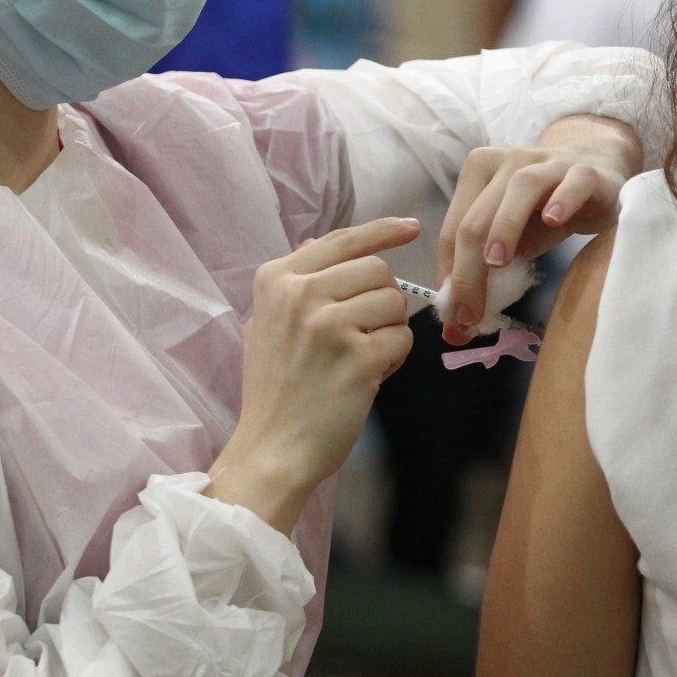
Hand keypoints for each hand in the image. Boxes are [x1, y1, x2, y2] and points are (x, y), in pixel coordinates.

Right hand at [208, 217, 419, 529]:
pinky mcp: (359, 357)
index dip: (383, 230)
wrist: (271, 448)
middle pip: (377, 270)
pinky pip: (402, 340)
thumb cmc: (275, 390)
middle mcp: (301, 294)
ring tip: (359, 359)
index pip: (342, 240)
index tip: (409, 228)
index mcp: (277, 279)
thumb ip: (296, 283)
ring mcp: (330, 324)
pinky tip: (367, 378)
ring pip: (395, 303)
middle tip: (360, 336)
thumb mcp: (266, 323)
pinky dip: (393, 360)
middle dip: (382, 302)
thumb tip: (318, 242)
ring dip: (389, 332)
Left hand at [437, 115, 641, 343]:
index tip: (455, 318)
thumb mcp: (512, 240)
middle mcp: (508, 162)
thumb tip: (458, 328)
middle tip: (471, 314)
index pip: (454, 228)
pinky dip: (562, 199)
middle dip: (468, 270)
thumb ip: (484, 275)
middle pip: (478, 216)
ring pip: (520, 188)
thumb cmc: (545, 210)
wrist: (596, 174)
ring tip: (497, 263)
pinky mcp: (586, 172)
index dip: (449, 275)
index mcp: (478, 173)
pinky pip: (572, 182)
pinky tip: (554, 221)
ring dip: (504, 226)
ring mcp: (548, 162)